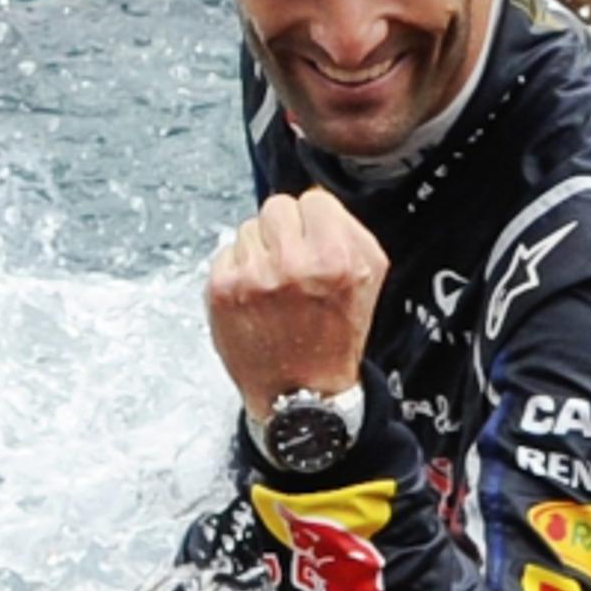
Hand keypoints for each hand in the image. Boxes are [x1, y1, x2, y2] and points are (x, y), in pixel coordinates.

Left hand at [206, 189, 388, 418]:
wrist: (301, 392)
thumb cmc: (336, 335)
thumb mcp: (369, 279)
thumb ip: (349, 229)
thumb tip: (314, 198)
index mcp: (334, 259)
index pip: (313, 200)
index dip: (314, 222)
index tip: (315, 243)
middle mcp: (291, 264)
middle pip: (276, 207)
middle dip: (284, 231)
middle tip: (291, 263)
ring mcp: (252, 277)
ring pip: (247, 228)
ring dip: (259, 250)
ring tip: (273, 286)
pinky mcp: (222, 290)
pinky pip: (225, 253)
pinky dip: (238, 270)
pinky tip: (253, 297)